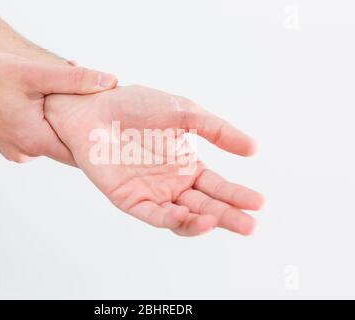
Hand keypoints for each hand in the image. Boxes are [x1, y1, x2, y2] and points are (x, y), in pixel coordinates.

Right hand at [0, 52, 116, 164]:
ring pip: (52, 142)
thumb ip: (74, 80)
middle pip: (66, 147)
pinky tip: (45, 106)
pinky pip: (37, 139)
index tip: (108, 127)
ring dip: (61, 125)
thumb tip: (108, 82)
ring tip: (65, 103)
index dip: (96, 139)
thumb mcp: (34, 73)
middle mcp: (26, 152)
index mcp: (35, 139)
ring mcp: (17, 151)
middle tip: (92, 108)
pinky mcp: (10, 146)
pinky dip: (45, 125)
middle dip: (80, 128)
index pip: (79, 153)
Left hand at [44, 86, 263, 235]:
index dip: (237, 196)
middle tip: (251, 225)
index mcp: (187, 166)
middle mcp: (172, 184)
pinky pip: (153, 214)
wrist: (95, 106)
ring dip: (201, 222)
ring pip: (182, 217)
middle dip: (228, 217)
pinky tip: (187, 216)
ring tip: (218, 221)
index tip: (259, 202)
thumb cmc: (136, 106)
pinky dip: (171, 219)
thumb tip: (254, 149)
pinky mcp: (129, 198)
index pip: (218, 187)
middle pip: (205, 207)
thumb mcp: (184, 113)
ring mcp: (151, 193)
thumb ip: (217, 130)